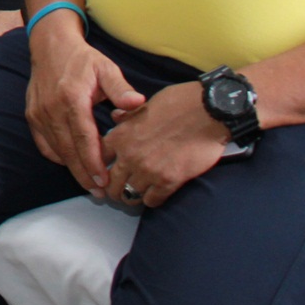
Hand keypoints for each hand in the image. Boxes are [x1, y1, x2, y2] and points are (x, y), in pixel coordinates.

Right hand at [24, 15, 146, 197]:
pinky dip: (58, 157)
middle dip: (84, 174)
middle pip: (69, 150)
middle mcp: (52, 108)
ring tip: (90, 183)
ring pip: (56, 150)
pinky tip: (72, 164)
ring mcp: (39, 113)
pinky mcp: (32, 116)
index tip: (104, 181)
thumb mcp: (106, 68)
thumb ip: (121, 88)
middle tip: (100, 192)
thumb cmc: (83, 59)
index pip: (83, 138)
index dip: (93, 162)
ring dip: (72, 169)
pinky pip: (44, 145)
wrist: (51, 45)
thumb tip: (138, 103)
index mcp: (72, 98)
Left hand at [101, 82, 228, 208]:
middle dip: (113, 189)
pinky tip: (156, 194)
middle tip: (119, 190)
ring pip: (129, 196)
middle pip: (110, 185)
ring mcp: (148, 170)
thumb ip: (126, 116)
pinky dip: (152, 200)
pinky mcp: (169, 181)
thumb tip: (116, 117)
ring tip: (136, 194)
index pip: (97, 159)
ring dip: (132, 197)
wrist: (207, 111)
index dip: (99, 168)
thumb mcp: (143, 105)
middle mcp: (129, 156)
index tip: (104, 172)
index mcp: (121, 135)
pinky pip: (152, 201)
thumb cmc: (178, 103)